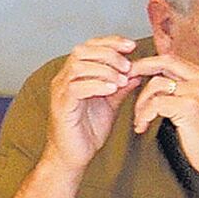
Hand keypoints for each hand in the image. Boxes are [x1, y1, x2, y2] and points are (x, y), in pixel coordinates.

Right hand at [45, 36, 142, 171]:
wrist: (74, 155)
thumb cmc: (89, 129)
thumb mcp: (111, 104)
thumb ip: (121, 87)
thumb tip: (137, 72)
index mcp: (76, 75)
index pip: (90, 46)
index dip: (110, 42)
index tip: (132, 45)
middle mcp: (65, 78)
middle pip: (82, 51)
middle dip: (108, 53)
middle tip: (127, 65)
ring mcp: (61, 91)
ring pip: (78, 66)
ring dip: (104, 69)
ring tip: (121, 79)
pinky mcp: (62, 105)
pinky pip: (75, 87)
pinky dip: (95, 84)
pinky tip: (111, 89)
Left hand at [128, 54, 198, 175]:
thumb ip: (189, 93)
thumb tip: (164, 84)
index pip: (175, 60)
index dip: (153, 63)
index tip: (138, 71)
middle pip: (166, 62)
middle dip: (141, 68)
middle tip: (126, 78)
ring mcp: (198, 92)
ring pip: (156, 85)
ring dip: (141, 102)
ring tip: (140, 118)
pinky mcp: (188, 107)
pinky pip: (155, 104)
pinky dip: (143, 115)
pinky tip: (143, 126)